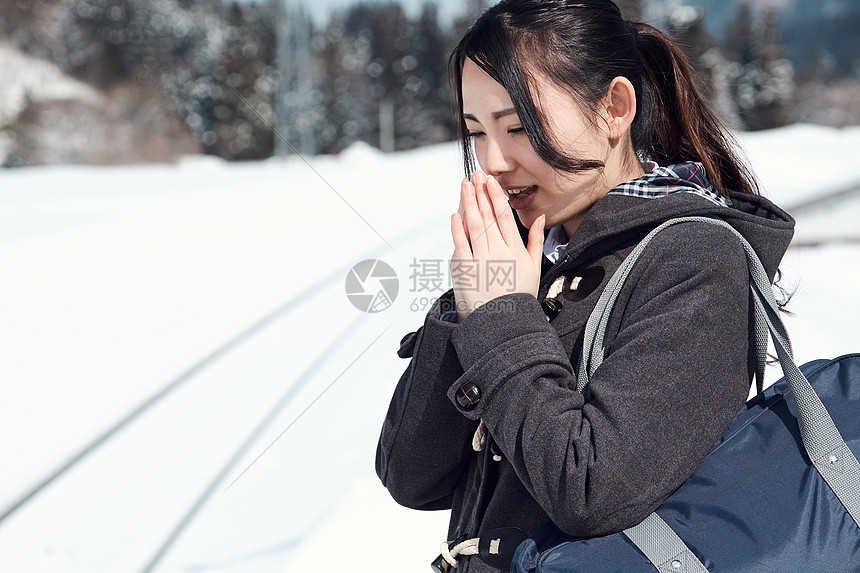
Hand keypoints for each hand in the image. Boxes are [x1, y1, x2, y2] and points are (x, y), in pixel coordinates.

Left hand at [450, 172, 545, 321]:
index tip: (490, 181)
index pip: (505, 217)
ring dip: (469, 204)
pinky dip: (458, 229)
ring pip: (475, 226)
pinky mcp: (467, 270)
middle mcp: (500, 252)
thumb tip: (541, 217)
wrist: (503, 323)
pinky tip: (456, 214)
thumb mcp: (534, 268)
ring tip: (465, 186)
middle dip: (481, 194)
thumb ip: (536, 241)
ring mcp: (483, 260)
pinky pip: (461, 245)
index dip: (496, 197)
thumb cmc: (518, 296)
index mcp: (516, 250)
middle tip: (475, 175)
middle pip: (489, 217)